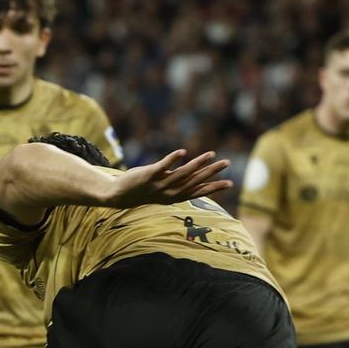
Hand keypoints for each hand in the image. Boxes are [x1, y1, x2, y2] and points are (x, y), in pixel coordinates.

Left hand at [96, 149, 231, 208]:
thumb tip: (194, 175)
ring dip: (197, 164)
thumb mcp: (163, 188)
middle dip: (211, 173)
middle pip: (194, 182)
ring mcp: (158, 185)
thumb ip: (178, 182)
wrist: (118, 196)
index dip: (214, 188)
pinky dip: (172, 160)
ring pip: (181, 174)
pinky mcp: (147, 176)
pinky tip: (183, 151)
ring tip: (211, 154)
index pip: (198, 192)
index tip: (230, 183)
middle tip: (227, 163)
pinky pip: (162, 167)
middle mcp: (168, 192)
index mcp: (174, 196)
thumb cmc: (143, 190)